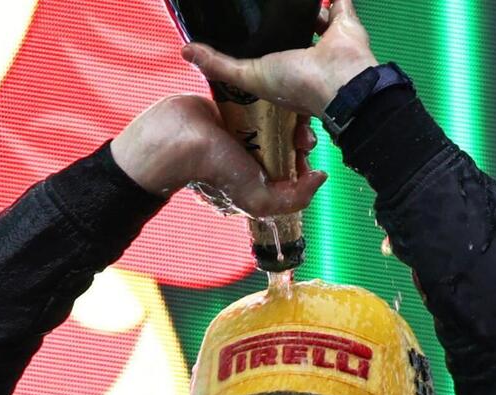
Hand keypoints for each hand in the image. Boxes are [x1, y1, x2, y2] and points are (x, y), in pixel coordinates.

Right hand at [111, 95, 325, 216]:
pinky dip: (266, 96)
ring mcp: (241, 130)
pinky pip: (255, 99)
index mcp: (259, 177)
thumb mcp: (259, 199)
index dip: (304, 161)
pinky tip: (277, 94)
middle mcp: (252, 154)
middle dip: (298, 135)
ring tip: (293, 110)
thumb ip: (293, 199)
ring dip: (286, 113)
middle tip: (301, 130)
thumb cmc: (214, 171)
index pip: (292, 169)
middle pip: (286, 141)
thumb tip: (320, 177)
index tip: (307, 153)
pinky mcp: (231, 106)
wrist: (175, 139)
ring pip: (274, 118)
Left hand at [181, 0, 378, 116]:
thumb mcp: (249, 76)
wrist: (341, 82)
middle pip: (291, 36)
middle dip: (283, 25)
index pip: (268, 57)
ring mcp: (326, 40)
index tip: (250, 35)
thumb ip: (219, 64)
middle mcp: (305, 57)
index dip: (259, 48)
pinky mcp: (344, 23)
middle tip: (269, 12)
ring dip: (304, 9)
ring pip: (315, 19)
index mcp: (285, 71)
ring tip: (289, 1)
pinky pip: (340, 4)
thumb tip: (186, 50)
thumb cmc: (298, 85)